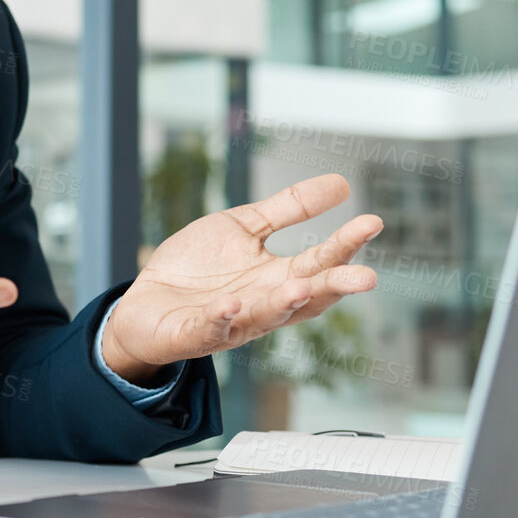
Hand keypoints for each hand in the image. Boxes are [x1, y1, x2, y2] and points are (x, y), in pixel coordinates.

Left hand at [100, 174, 379, 383]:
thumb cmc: (199, 269)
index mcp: (276, 279)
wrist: (144, 303)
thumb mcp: (244, 228)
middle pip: (305, 297)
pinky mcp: (193, 334)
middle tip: (368, 277)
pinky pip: (210, 329)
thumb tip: (343, 183)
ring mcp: (230, 323)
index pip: (319, 263)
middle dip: (335, 287)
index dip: (346, 245)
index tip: (373, 222)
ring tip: (303, 286)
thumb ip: (288, 209)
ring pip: (263, 317)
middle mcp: (261, 304)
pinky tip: (231, 304)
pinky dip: (222, 318)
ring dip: (283, 304)